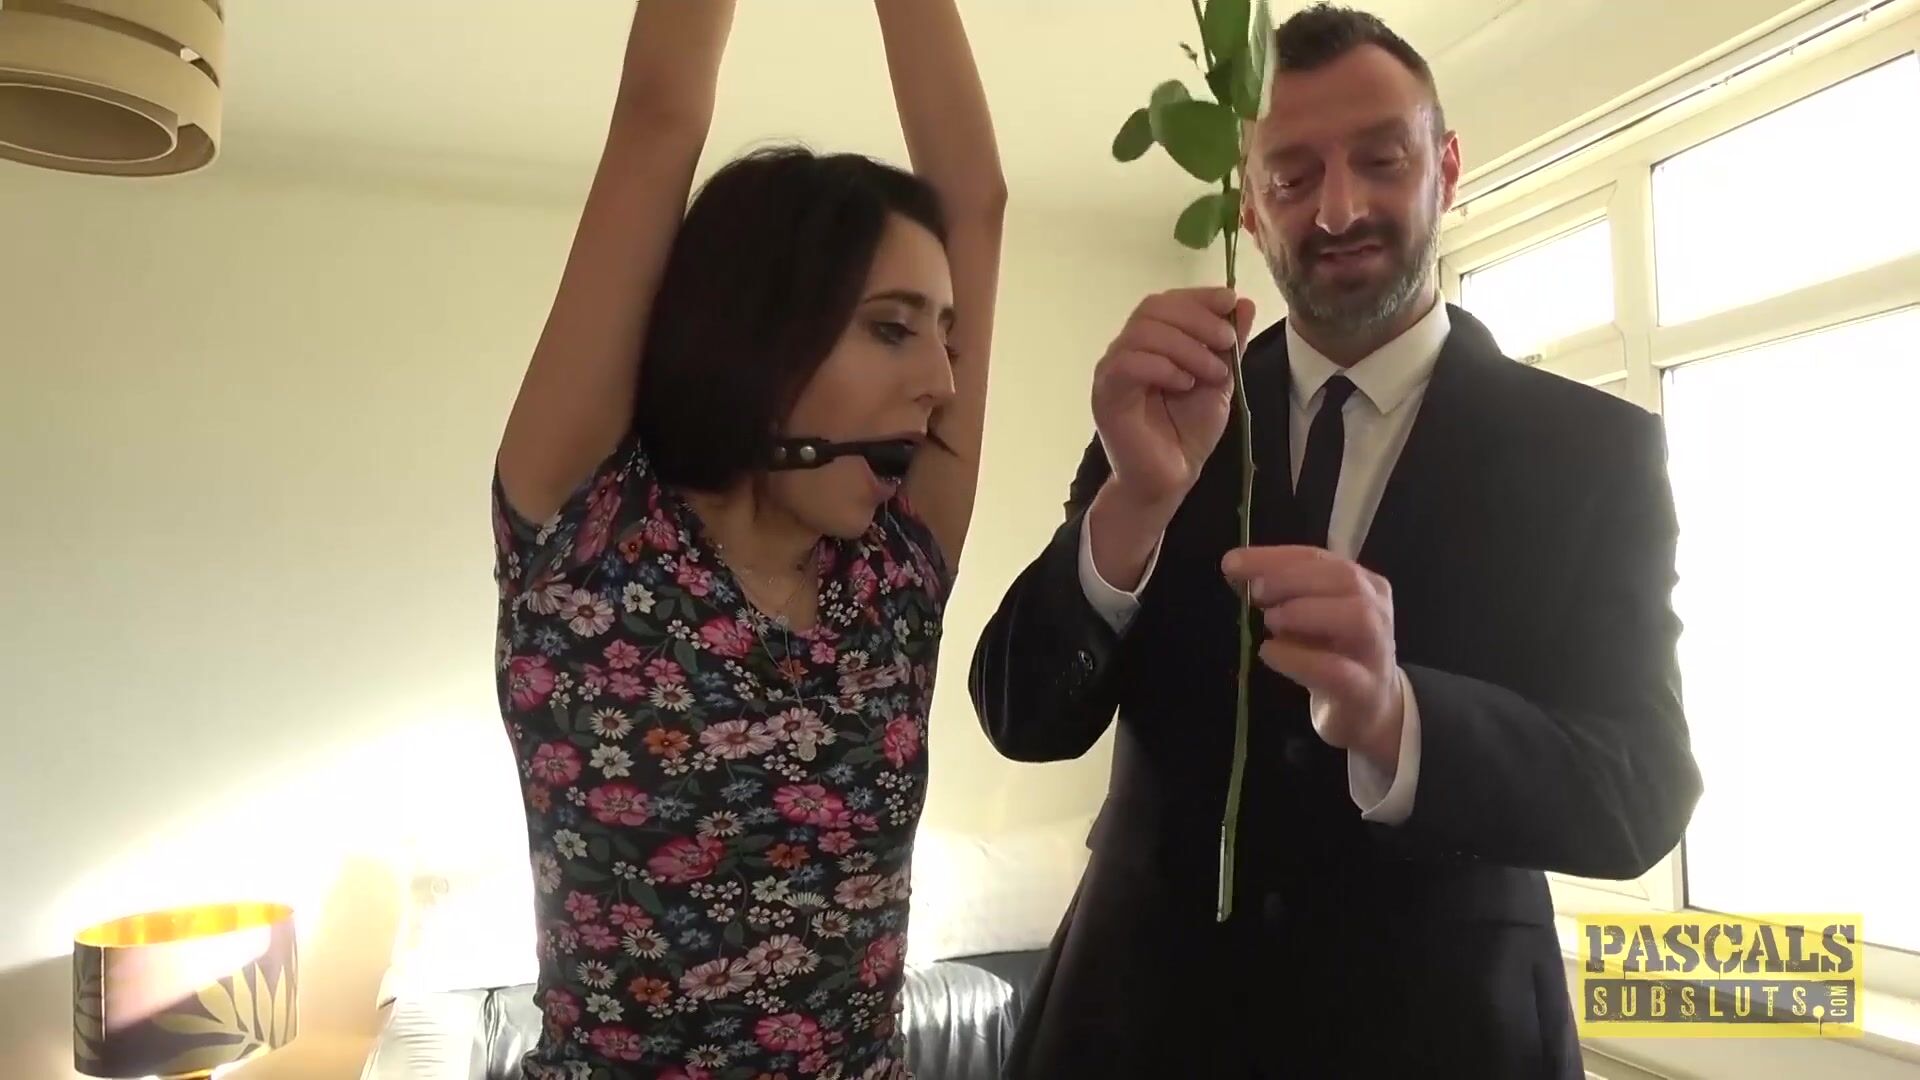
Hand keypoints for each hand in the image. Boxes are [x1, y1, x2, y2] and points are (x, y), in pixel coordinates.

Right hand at [1091, 288, 1253, 507]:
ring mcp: (1113, 370)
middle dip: (1197, 319)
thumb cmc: (1189, 433)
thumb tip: (1245, 303)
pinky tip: (1184, 383)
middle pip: (1154, 308)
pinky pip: (1127, 363)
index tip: (1230, 302)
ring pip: (1142, 332)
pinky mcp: (1106, 394)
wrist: (1169, 479)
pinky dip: (1162, 367)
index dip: (1198, 296)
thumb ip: (1228, 345)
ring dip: (1186, 346)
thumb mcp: (1219, 381)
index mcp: (1151, 342)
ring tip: (1212, 372)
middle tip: (1226, 343)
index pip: (1167, 301)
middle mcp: (1127, 349)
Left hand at [1222, 546, 1402, 759]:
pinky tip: (1270, 653)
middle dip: (1292, 579)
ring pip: (1355, 617)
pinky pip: (1337, 670)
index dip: (1273, 557)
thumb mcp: (1309, 618)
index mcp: (1363, 584)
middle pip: (1345, 578)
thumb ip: (1282, 594)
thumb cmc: (1333, 655)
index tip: (1232, 563)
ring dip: (1305, 612)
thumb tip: (1237, 572)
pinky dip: (1298, 658)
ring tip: (1270, 621)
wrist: (1371, 710)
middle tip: (1256, 593)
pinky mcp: (1365, 690)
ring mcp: (1376, 651)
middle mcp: (1377, 610)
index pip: (1318, 558)